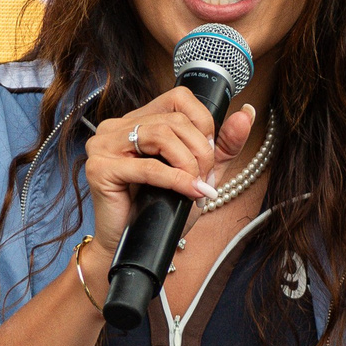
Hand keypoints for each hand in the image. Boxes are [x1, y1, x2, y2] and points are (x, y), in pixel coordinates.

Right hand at [84, 88, 257, 252]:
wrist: (136, 247)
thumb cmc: (162, 211)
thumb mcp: (200, 173)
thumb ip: (223, 144)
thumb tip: (246, 114)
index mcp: (138, 121)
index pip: (178, 98)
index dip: (203, 124)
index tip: (208, 157)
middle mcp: (117, 127)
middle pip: (174, 121)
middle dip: (201, 153)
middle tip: (205, 180)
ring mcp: (104, 145)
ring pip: (161, 136)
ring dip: (188, 164)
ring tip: (196, 187)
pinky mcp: (100, 169)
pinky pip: (147, 167)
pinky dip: (175, 179)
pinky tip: (189, 192)